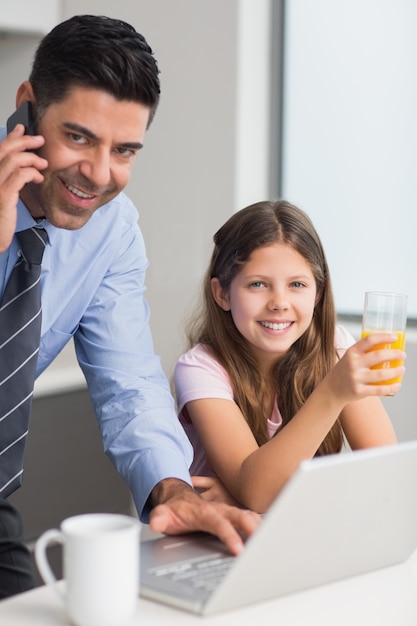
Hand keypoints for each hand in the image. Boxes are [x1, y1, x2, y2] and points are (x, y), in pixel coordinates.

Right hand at [0, 124, 46, 251]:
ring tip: (43, 164)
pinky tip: (39, 178)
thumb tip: (25, 164)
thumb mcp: (5, 193)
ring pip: (14, 160)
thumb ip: (11, 177)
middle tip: (40, 140)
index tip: (24, 129)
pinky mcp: (3, 196)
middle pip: (6, 149)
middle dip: (25, 141)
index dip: (12, 136)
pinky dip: (32, 173)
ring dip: (32, 158)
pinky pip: (20, 176)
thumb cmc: (0, 218)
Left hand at [148, 478, 260, 554]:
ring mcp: (227, 511)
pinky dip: (260, 526)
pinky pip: (249, 519)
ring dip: (259, 526)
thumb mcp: (163, 513)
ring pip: (247, 516)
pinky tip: (270, 538)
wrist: (179, 496)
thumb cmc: (174, 509)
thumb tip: (155, 522)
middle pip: (239, 516)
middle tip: (264, 543)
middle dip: (252, 528)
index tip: (238, 549)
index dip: (229, 535)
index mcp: (204, 511)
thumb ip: (159, 517)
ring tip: (272, 542)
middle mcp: (219, 509)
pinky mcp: (232, 516)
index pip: (219, 523)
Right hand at [328, 332, 405, 400]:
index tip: (394, 338)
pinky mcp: (359, 391)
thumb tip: (388, 348)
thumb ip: (364, 353)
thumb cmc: (346, 371)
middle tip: (402, 355)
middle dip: (394, 354)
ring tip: (402, 369)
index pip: (369, 340)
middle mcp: (353, 364)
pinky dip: (391, 387)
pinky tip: (397, 385)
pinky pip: (379, 390)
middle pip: (378, 356)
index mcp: (352, 352)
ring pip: (381, 374)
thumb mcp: (350, 358)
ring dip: (396, 371)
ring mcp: (356, 378)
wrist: (332, 389)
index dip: (384, 337)